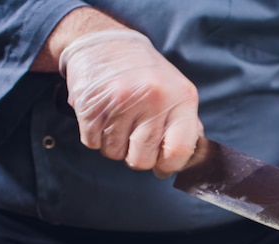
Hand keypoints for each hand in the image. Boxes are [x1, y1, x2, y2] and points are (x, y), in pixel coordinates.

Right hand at [59, 29, 202, 176]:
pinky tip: (103, 117)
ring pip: (115, 154)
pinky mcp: (91, 105)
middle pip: (142, 160)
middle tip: (135, 137)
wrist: (105, 42)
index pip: (178, 151)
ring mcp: (120, 101)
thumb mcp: (177, 91)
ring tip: (119, 121)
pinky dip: (96, 137)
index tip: (162, 164)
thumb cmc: (146, 74)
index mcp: (181, 97)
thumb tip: (188, 160)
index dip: (169, 166)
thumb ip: (186, 125)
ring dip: (115, 145)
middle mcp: (153, 98)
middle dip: (137, 156)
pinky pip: (93, 143)